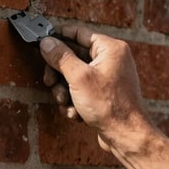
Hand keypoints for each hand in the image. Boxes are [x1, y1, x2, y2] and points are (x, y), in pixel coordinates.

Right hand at [39, 25, 153, 153]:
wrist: (126, 136)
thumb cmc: (109, 106)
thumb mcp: (78, 77)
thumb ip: (60, 57)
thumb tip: (46, 42)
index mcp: (110, 49)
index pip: (78, 33)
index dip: (58, 37)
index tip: (42, 42)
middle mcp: (111, 59)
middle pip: (73, 56)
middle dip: (59, 73)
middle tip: (50, 81)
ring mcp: (107, 77)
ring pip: (74, 75)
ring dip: (64, 90)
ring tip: (65, 102)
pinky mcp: (103, 93)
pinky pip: (81, 89)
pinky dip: (74, 100)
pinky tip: (75, 112)